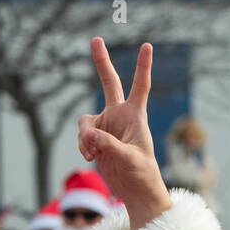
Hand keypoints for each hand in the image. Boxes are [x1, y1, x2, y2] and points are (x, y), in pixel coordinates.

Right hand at [77, 38, 170, 229]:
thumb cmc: (142, 174)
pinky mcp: (95, 137)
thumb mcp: (129, 160)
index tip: (147, 45)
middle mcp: (120, 116)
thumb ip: (109, 145)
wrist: (135, 189)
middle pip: (110, 83)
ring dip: (85, 137)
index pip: (141, 87)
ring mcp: (107, 125)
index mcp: (136, 116)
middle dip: (101, 62)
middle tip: (96, 39)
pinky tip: (91, 158)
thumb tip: (89, 134)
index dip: (143, 66)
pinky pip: (82, 135)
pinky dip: (83, 146)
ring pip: (85, 121)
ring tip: (94, 153)